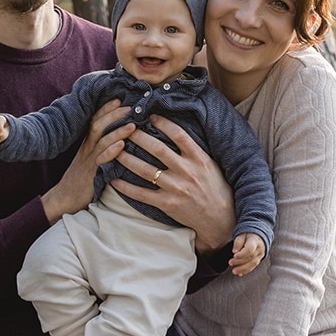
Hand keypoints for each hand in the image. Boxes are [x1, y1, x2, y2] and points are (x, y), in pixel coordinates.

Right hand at [41, 100, 131, 223]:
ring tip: (132, 124)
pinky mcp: (91, 173)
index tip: (119, 98)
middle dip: (113, 114)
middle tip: (130, 106)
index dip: (106, 108)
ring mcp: (88, 160)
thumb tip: (121, 135)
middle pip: (98, 125)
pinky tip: (122, 146)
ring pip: (102, 141)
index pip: (95, 120)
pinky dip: (112, 152)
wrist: (65, 197)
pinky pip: (101, 160)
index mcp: (88, 143)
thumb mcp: (91, 157)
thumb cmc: (82, 177)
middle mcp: (87, 148)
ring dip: (117, 131)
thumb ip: (102, 145)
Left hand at [114, 115, 233, 251]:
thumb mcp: (210, 165)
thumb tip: (175, 133)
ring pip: (145, 170)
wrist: (220, 219)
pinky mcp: (167, 204)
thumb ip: (194, 151)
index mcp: (199, 159)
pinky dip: (126, 187)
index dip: (163, 123)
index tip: (151, 116)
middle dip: (139, 137)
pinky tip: (114, 179)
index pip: (179, 135)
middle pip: (158, 149)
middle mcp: (187, 171)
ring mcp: (176, 188)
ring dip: (127, 159)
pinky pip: (141, 194)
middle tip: (125, 128)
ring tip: (115, 150)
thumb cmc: (216, 189)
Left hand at [229, 232, 264, 275]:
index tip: (234, 255)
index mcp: (255, 241)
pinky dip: (245, 271)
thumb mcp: (242, 234)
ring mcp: (260, 256)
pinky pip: (252, 267)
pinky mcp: (258, 260)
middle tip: (230, 262)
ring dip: (242, 269)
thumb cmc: (248, 235)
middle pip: (250, 257)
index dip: (242, 254)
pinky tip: (239, 274)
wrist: (258, 237)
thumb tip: (234, 251)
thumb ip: (238, 242)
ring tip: (234, 271)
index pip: (250, 249)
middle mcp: (259, 249)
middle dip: (239, 262)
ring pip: (252, 264)